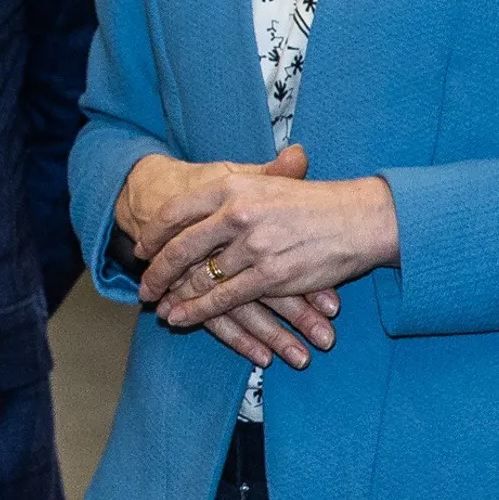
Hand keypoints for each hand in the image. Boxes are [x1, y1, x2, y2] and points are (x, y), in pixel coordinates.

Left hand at [113, 153, 341, 368]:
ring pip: (199, 277)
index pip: (175, 211)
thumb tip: (193, 198)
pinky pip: (222, 299)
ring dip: (174, 296)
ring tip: (159, 307)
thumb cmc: (312, 202)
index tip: (141, 248)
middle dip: (156, 271)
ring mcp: (252, 247)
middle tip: (143, 286)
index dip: (153, 234)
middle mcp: (236, 214)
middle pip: (179, 248)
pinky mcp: (268, 277)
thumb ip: (231, 189)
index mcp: (231, 185)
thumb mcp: (266, 181)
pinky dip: (197, 311)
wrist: (357, 219)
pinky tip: (181, 318)